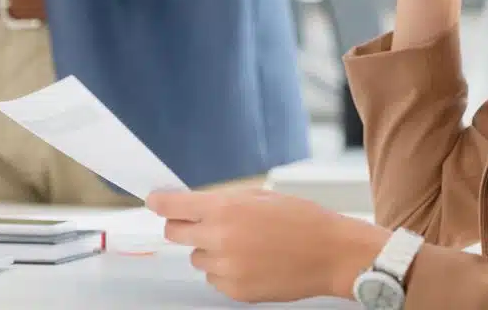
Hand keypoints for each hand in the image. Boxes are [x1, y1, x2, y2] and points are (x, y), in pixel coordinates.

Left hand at [147, 188, 390, 302]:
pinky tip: (252, 262)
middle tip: (203, 223)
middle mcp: (220, 239)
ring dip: (210, 250)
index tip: (154, 201)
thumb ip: (225, 201)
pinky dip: (225, 271)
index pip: (174, 206)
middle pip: (174, 234)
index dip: (160, 202)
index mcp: (226, 210)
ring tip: (245, 245)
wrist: (333, 253)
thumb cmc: (304, 220)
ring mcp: (226, 268)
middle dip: (183, 226)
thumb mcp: (262, 197)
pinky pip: (214, 279)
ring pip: (197, 258)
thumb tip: (196, 205)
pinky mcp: (235, 291)